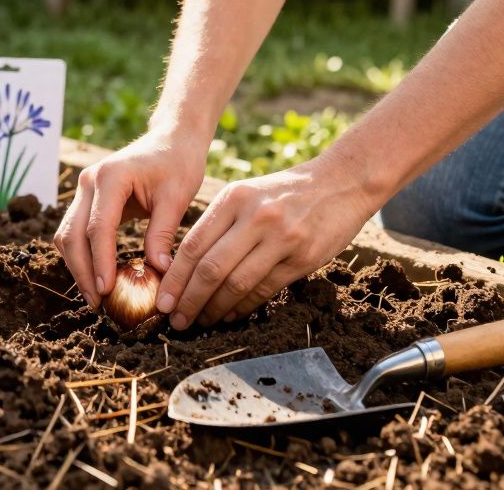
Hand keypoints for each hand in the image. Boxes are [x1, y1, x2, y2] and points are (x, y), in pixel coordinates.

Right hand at [53, 129, 208, 308]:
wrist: (171, 140)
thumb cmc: (178, 164)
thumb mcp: (177, 197)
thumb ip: (163, 233)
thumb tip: (157, 272)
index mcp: (111, 177)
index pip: (97, 228)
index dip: (99, 262)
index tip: (106, 290)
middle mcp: (89, 181)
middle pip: (72, 234)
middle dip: (82, 271)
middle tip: (97, 303)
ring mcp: (84, 189)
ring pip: (67, 235)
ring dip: (77, 266)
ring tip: (95, 296)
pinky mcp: (87, 199)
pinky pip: (74, 231)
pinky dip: (81, 255)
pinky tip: (96, 276)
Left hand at [153, 153, 379, 329]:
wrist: (341, 182)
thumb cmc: (285, 192)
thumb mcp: (246, 194)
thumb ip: (218, 224)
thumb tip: (184, 267)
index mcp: (233, 199)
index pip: (193, 245)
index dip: (174, 278)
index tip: (162, 301)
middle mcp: (255, 217)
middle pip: (210, 269)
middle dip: (189, 300)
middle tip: (176, 320)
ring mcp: (281, 238)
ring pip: (236, 284)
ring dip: (214, 309)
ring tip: (201, 322)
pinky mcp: (303, 257)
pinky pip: (264, 290)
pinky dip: (243, 307)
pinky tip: (230, 316)